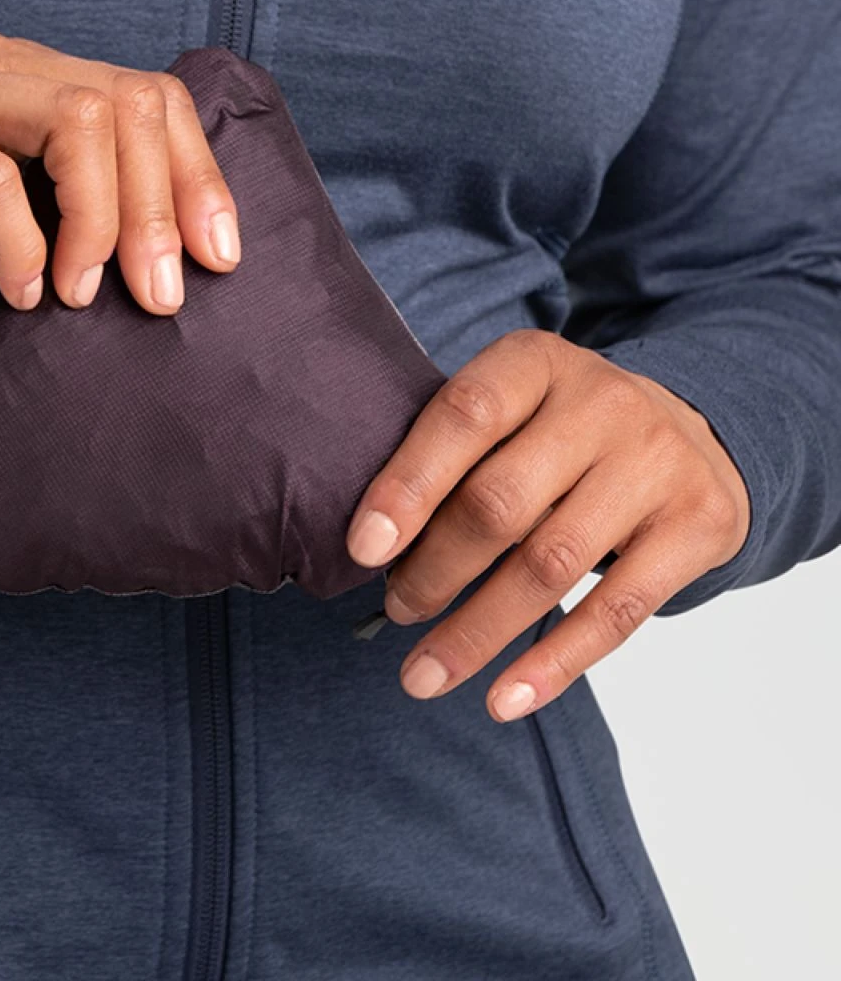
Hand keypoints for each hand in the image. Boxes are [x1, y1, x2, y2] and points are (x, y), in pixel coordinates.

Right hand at [0, 28, 240, 330]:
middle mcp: (2, 68)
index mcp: (42, 82)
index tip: (220, 259)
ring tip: (80, 295)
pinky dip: (18, 241)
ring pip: (73, 118)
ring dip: (98, 218)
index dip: (199, 176)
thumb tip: (183, 275)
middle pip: (127, 104)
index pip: (153, 99)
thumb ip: (86, 225)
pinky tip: (20, 293)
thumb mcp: (24, 232)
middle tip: (158, 297)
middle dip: (160, 208)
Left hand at [345, 330, 749, 720]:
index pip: (464, 416)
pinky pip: (617, 611)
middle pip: (500, 501)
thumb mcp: (513, 408)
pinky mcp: (700, 525)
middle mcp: (603, 403)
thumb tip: (370, 547)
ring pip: (550, 565)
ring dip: (476, 632)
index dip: (408, 485)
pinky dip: (552, 664)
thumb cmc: (564, 430)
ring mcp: (657, 463)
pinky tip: (503, 699)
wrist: (695, 432)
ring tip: (423, 674)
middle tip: (397, 609)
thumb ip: (453, 454)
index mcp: (536, 363)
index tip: (363, 549)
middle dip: (434, 569)